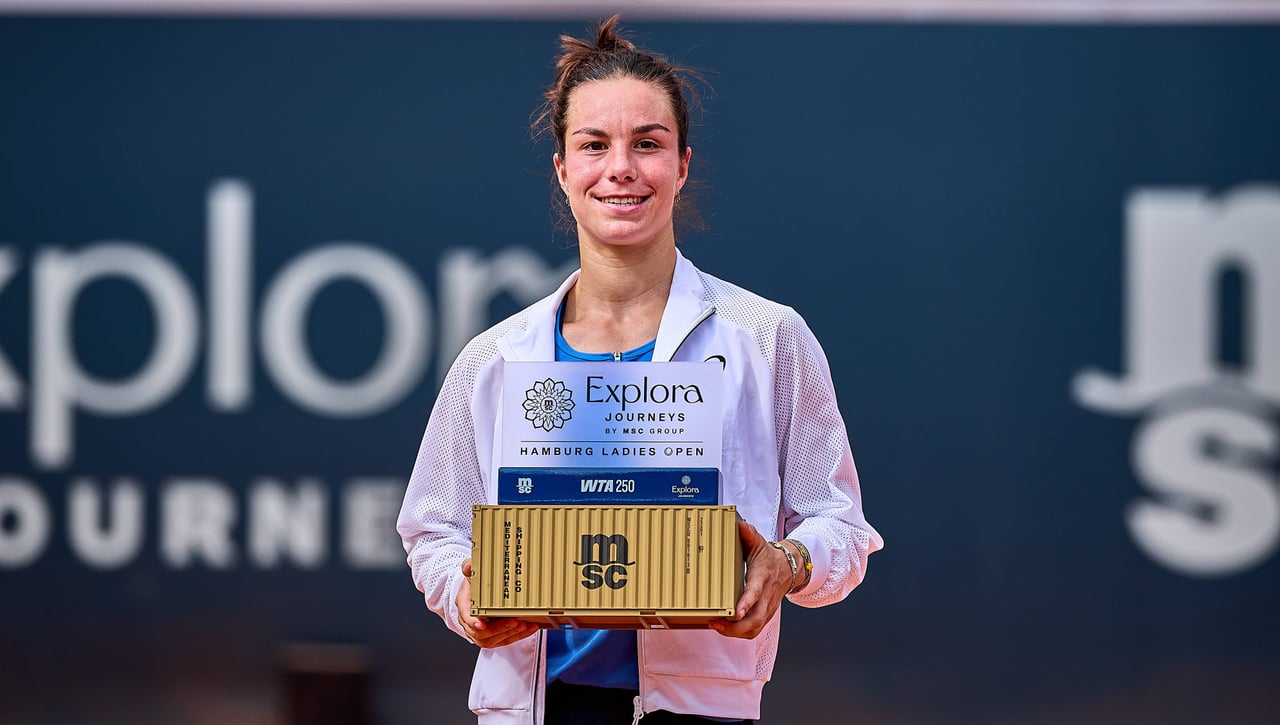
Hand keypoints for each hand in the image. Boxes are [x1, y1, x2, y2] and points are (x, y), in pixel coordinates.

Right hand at [456, 559, 538, 647]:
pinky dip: (517, 636)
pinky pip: (503, 641)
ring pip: (492, 640)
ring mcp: (480, 632)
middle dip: (498, 629)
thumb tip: (467, 566)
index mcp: (464, 606)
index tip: (482, 623)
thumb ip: (469, 568)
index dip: (474, 622)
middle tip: (513, 621)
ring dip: (509, 634)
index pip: (467, 617)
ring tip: (523, 625)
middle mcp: (470, 622)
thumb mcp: (471, 573)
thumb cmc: (474, 586)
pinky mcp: (492, 637)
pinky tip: (528, 628)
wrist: (475, 595)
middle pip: (480, 633)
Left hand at [709, 519, 791, 639]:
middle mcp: (767, 597)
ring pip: (754, 628)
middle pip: (754, 620)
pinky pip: (754, 630)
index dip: (746, 604)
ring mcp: (767, 608)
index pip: (755, 594)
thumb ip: (749, 535)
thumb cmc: (770, 558)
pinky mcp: (765, 615)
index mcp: (763, 578)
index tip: (736, 613)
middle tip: (715, 623)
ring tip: (717, 626)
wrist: (790, 569)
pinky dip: (740, 634)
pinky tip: (726, 629)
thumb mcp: (760, 544)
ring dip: (735, 633)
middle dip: (734, 628)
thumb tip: (741, 525)